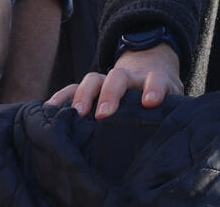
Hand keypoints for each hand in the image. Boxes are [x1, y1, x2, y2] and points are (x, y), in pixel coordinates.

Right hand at [50, 42, 182, 118]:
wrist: (150, 76)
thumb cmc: (160, 101)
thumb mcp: (169, 105)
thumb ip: (164, 117)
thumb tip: (162, 143)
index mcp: (152, 81)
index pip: (155, 80)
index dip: (153, 88)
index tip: (149, 102)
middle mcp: (129, 78)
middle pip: (119, 77)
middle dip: (110, 93)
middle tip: (104, 114)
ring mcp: (108, 81)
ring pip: (94, 79)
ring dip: (84, 95)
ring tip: (77, 114)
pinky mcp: (91, 88)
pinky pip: (73, 88)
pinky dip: (62, 97)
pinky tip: (50, 109)